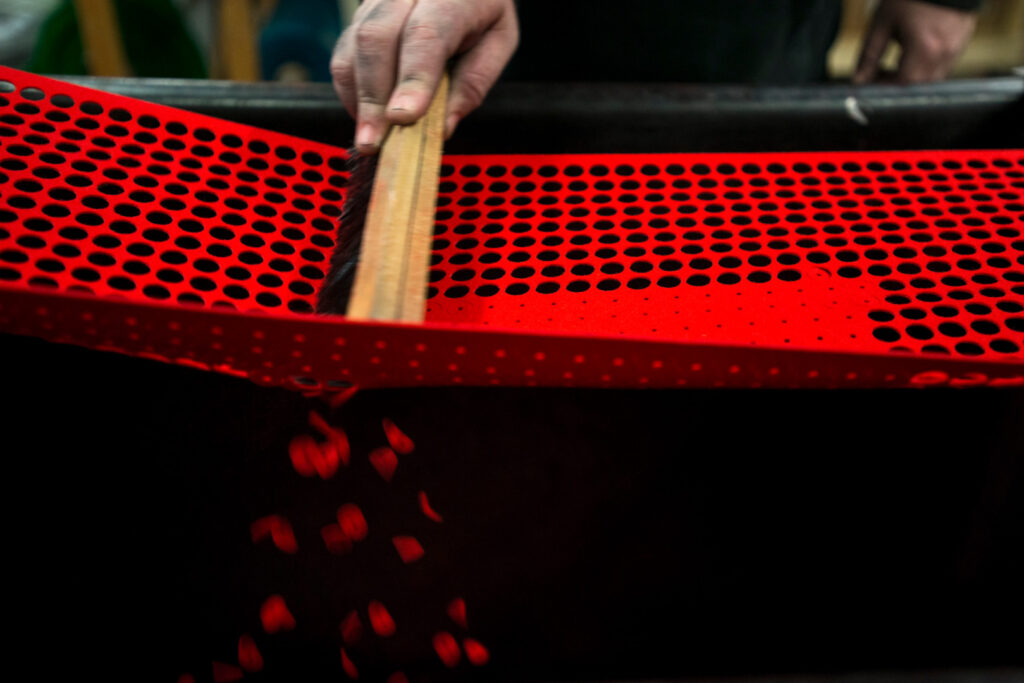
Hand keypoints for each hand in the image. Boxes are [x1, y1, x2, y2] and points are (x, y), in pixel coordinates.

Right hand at [331, 0, 518, 153]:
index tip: (403, 118)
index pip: (425, 34)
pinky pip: (344, 51)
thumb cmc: (481, 12)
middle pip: (377, 37)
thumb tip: (442, 127)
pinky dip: (352, 89)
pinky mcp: (360, 13)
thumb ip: (474, 82)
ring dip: (358, 97)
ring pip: (355, 44)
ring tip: (370, 136)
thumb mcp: (498, 42)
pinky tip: (367, 114)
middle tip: (374, 142)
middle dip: (373, 96)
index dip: (412, 78)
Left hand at [854, 0, 977, 83]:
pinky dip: (926, 65)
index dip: (885, 86)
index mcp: (926, 49)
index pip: (904, 84)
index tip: (871, 80)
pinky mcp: (965, 39)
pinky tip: (914, 49)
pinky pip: (944, 64)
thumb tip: (859, 79)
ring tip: (897, 58)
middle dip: (897, 83)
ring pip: (933, 77)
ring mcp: (958, 47)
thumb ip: (869, 55)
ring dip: (912, 75)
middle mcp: (946, 53)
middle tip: (880, 71)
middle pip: (919, 85)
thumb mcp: (882, 23)